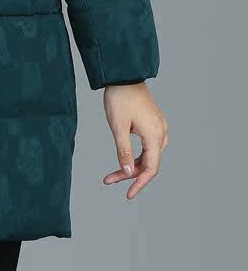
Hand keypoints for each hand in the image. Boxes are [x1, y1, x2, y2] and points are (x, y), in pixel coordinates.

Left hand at [101, 82, 167, 198]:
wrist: (123, 74)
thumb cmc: (119, 98)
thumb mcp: (118, 127)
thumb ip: (124, 152)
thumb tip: (129, 174)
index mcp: (155, 135)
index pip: (151, 168)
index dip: (140, 184)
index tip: (128, 195)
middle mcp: (161, 132)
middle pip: (149, 163)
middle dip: (130, 174)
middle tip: (109, 179)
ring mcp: (159, 127)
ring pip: (149, 155)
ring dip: (133, 165)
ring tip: (114, 172)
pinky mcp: (154, 122)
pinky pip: (148, 145)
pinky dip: (137, 154)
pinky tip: (125, 157)